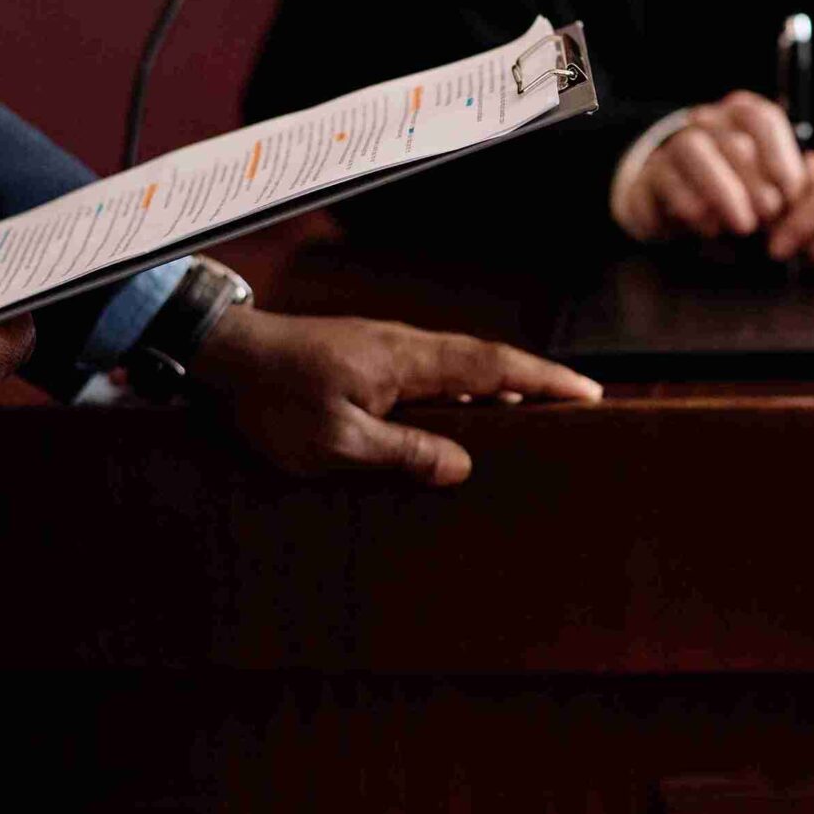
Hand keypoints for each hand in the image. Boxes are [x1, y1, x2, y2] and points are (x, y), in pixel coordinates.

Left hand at [185, 307, 601, 484]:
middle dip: (536, 383)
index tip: (590, 394)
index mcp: (408, 361)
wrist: (224, 355)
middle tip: (577, 408)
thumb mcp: (336, 441)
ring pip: (459, 368)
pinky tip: (459, 422)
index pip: (494, 366)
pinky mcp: (370, 359)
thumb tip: (462, 466)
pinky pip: (432, 375)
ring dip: (498, 388)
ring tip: (530, 421)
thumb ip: (402, 453)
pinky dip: (461, 393)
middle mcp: (407, 347)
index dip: (544, 381)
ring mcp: (388, 350)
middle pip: (487, 362)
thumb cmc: (274, 399)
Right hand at [616, 92, 809, 241]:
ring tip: (742, 224)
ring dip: (723, 190)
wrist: (674, 202)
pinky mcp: (650, 175)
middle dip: (756, 183)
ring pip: (693, 150)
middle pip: (732, 140)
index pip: (762, 120)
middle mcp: (707, 122)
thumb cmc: (735, 191)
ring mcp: (674, 145)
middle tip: (768, 217)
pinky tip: (710, 228)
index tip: (791, 197)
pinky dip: (690, 206)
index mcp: (741, 116)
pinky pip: (666, 180)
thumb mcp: (770, 186)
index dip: (781, 159)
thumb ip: (796, 181)